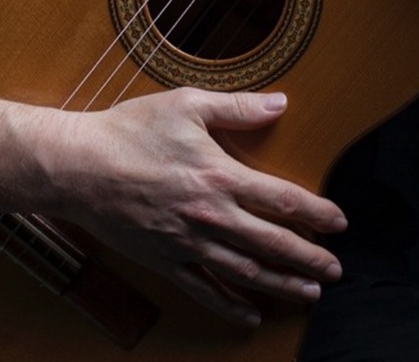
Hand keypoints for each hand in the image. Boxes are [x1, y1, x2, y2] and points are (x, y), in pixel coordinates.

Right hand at [0, 87, 344, 329]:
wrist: (79, 167)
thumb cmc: (131, 129)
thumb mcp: (188, 104)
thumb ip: (238, 107)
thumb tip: (281, 102)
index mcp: (221, 176)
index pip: (284, 201)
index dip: (317, 214)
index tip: (339, 223)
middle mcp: (211, 216)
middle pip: (273, 245)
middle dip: (310, 259)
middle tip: (335, 270)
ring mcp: (188, 244)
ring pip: (246, 273)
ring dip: (282, 285)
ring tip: (309, 293)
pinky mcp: (165, 260)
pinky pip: (205, 289)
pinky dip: (230, 305)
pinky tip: (250, 315)